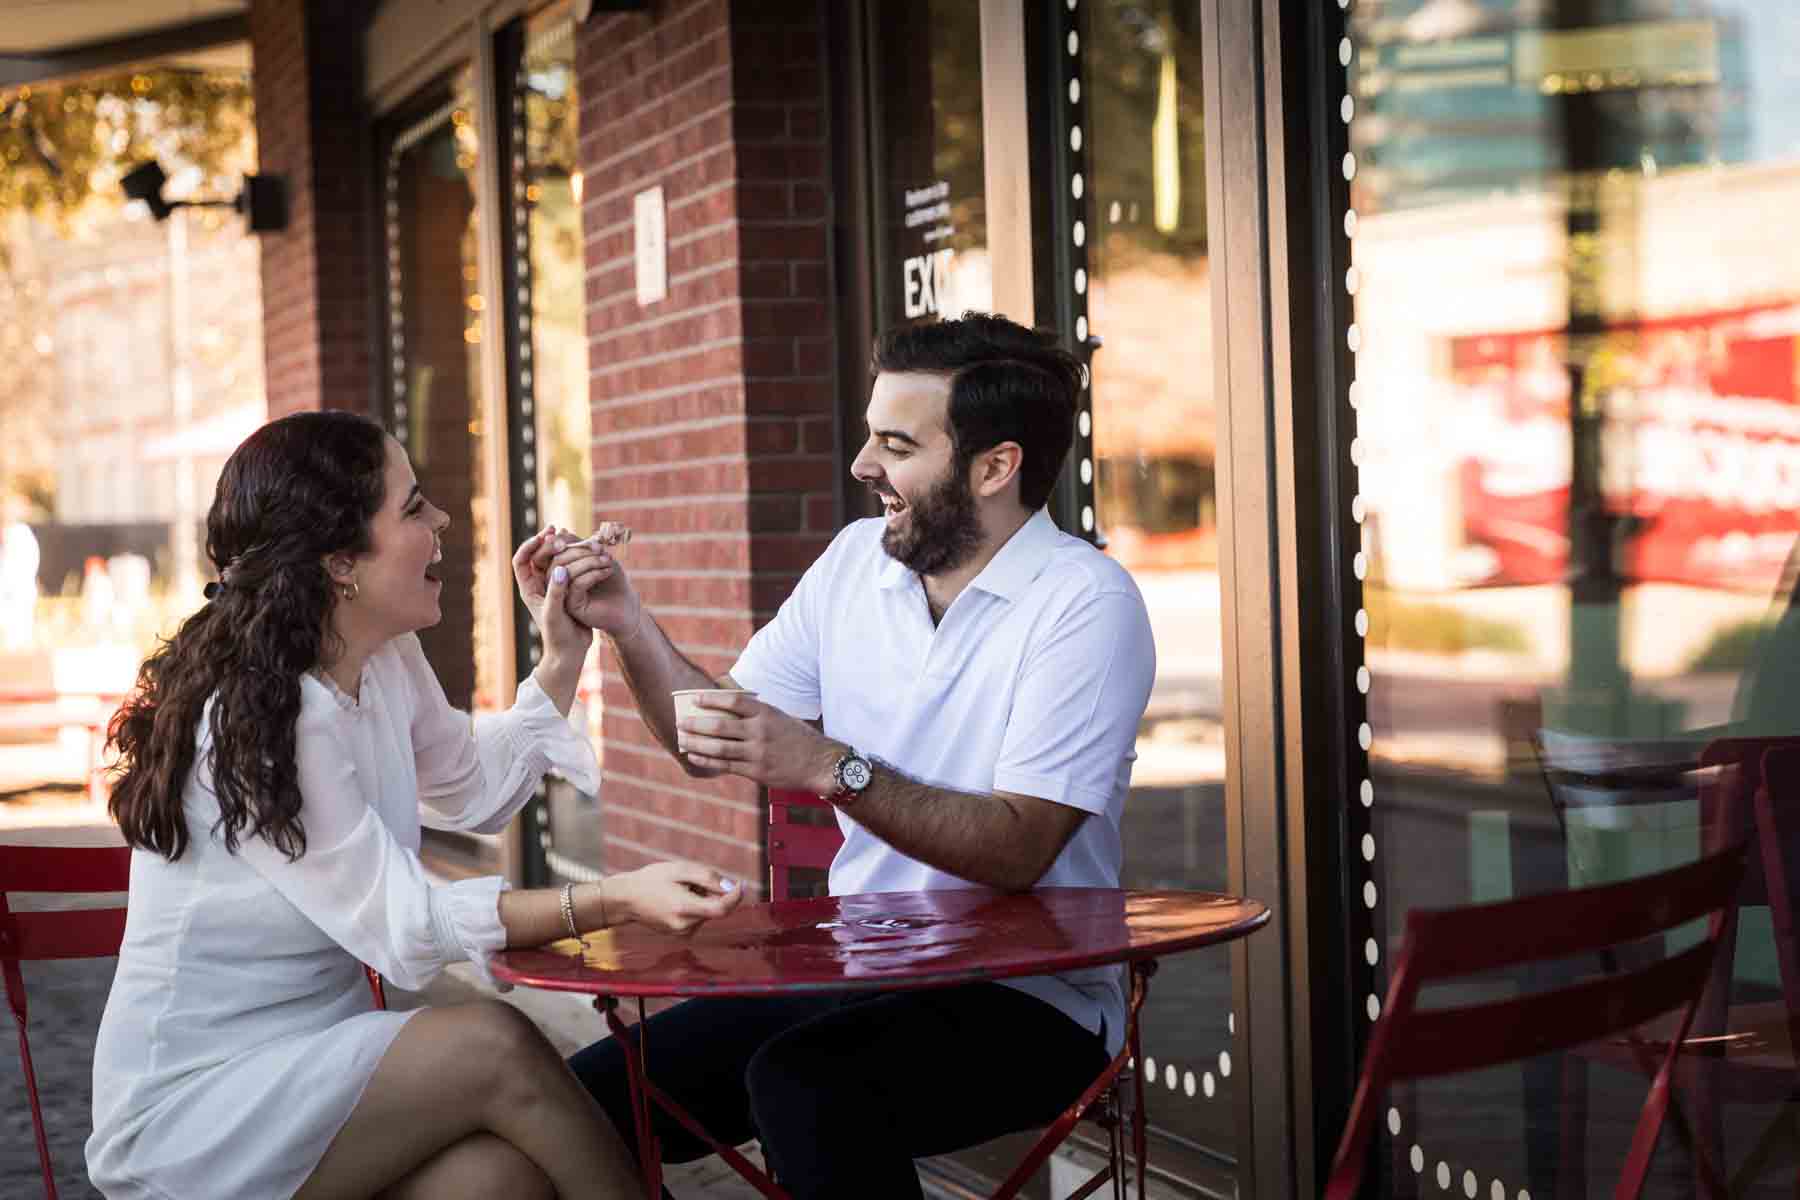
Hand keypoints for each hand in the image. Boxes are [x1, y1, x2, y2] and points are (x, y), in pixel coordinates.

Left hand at [511, 527, 595, 662]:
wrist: (570, 651)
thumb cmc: (558, 636)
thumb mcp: (555, 614)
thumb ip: (556, 592)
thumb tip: (560, 569)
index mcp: (529, 589)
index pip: (522, 561)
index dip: (529, 545)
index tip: (544, 536)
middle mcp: (539, 585)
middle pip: (538, 556)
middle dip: (548, 542)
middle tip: (559, 530)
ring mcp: (554, 586)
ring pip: (555, 559)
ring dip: (563, 547)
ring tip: (574, 536)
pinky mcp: (569, 588)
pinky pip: (570, 567)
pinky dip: (577, 557)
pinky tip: (587, 550)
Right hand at [544, 527, 641, 640]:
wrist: (626, 605)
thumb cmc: (611, 579)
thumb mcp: (596, 557)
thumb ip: (579, 545)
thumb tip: (560, 531)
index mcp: (560, 569)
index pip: (555, 551)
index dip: (570, 542)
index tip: (593, 538)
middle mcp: (557, 582)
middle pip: (557, 560)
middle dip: (581, 550)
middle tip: (601, 548)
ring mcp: (563, 595)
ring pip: (565, 571)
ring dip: (589, 561)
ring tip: (608, 560)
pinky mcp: (572, 606)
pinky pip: (576, 584)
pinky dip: (593, 574)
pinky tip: (607, 571)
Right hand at [606, 861, 742, 934]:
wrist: (626, 899)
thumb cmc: (652, 880)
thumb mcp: (680, 869)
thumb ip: (708, 878)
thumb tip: (730, 887)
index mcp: (685, 909)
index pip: (722, 909)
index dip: (735, 897)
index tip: (740, 883)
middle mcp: (685, 926)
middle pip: (715, 908)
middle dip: (712, 892)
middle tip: (691, 880)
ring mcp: (682, 933)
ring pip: (707, 912)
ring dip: (702, 898)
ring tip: (679, 889)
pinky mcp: (680, 934)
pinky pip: (698, 917)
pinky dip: (695, 906)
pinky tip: (676, 899)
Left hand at [677, 693, 842, 794]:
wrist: (820, 763)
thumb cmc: (798, 738)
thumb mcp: (780, 717)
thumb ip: (757, 714)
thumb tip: (728, 709)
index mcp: (766, 713)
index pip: (733, 702)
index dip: (711, 699)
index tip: (695, 698)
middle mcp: (760, 731)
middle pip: (720, 726)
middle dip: (696, 724)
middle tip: (680, 721)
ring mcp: (757, 753)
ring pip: (719, 747)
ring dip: (696, 743)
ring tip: (682, 739)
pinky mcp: (756, 771)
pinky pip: (726, 765)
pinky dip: (707, 760)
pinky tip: (694, 755)